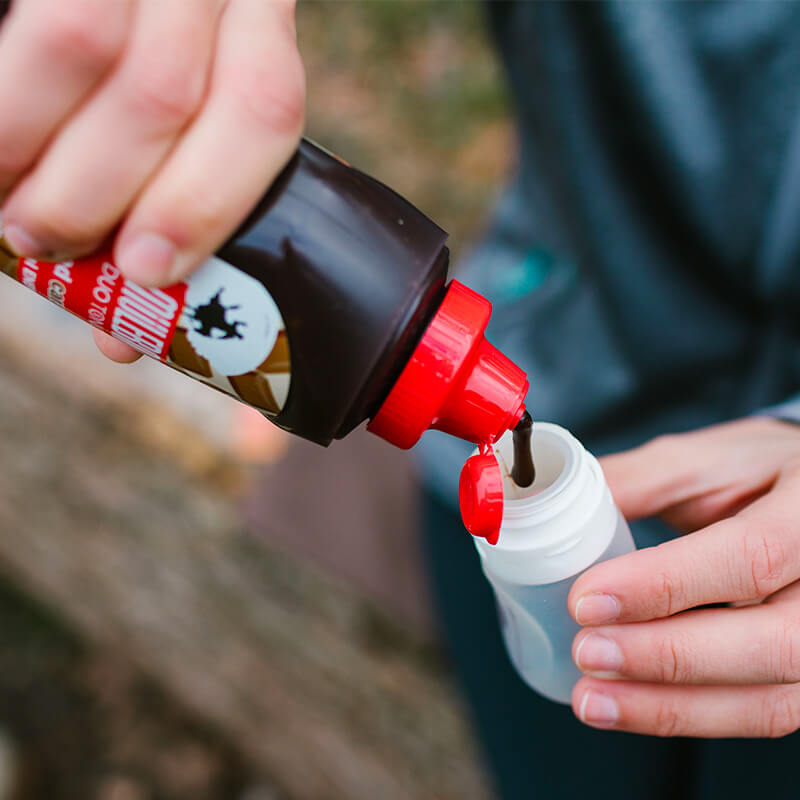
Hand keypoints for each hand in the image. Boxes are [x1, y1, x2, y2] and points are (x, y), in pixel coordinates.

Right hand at [0, 0, 304, 361]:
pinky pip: (36, 24)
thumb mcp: (178, 126)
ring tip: (9, 217)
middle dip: (99, 191)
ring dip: (30, 146)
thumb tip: (119, 340)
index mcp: (258, 30)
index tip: (146, 273)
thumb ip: (162, 206)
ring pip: (89, 40)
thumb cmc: (133, 85)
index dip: (205, 201)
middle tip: (47, 246)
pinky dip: (4, 110)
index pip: (264, 109)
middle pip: (168, 90)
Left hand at [566, 416, 799, 736]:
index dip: (665, 584)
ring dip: (671, 707)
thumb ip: (634, 482)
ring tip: (592, 700)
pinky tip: (630, 707)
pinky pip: (761, 712)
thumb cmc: (759, 472)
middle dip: (667, 656)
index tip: (587, 599)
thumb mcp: (703, 460)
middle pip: (771, 643)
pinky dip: (690, 715)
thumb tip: (553, 510)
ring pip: (771, 699)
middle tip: (587, 652)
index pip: (750, 556)